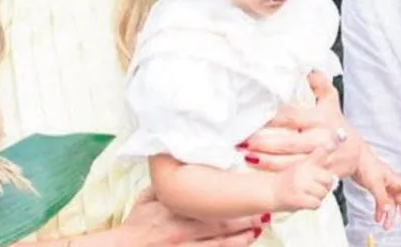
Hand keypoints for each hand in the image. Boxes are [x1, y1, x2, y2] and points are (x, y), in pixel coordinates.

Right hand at [115, 188, 264, 246]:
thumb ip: (164, 184)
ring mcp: (187, 244)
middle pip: (220, 219)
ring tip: (262, 224)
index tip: (245, 186)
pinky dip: (232, 246)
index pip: (205, 199)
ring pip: (222, 239)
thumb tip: (175, 162)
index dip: (228, 194)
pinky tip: (247, 241)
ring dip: (244, 232)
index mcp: (175, 206)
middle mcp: (184, 225)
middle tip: (264, 207)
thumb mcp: (146, 198)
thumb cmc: (136, 224)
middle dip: (244, 214)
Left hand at [239, 72, 361, 174]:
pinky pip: (291, 173)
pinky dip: (272, 171)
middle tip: (243, 140)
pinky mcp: (315, 173)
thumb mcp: (332, 101)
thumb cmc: (336, 124)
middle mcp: (319, 140)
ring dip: (264, 159)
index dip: (273, 118)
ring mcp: (317, 159)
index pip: (293, 117)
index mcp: (321, 120)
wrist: (356, 154)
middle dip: (264, 142)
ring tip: (245, 154)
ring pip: (287, 161)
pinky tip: (256, 166)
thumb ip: (321, 85)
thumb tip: (310, 72)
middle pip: (287, 142)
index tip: (255, 116)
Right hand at [272, 146, 335, 211]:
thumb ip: (317, 158)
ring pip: (323, 192)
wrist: (270, 192)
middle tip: (316, 186)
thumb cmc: (288, 179)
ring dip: (318, 196)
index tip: (340, 138)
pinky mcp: (298, 199)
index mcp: (305, 162)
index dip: (330, 148)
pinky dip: (313, 204)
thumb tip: (333, 145)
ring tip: (308, 194)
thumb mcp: (301, 164)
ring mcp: (300, 185)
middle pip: (328, 178)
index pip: (321, 152)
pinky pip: (316, 203)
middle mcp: (303, 171)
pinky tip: (306, 200)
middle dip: (325, 184)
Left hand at [352, 152, 400, 230]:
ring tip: (386, 225)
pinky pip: (381, 201)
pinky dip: (380, 210)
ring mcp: (384, 185)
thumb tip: (387, 210)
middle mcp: (391, 182)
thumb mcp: (375, 183)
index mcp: (395, 179)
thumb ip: (382, 198)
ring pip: (391, 202)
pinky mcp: (376, 187)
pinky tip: (378, 216)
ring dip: (389, 214)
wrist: (354, 159)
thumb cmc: (366, 164)